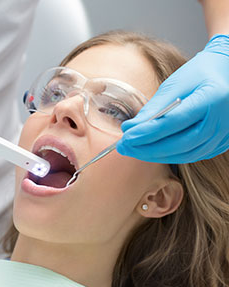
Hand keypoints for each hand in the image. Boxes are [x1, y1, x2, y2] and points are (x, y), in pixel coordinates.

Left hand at [117, 35, 228, 163]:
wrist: (227, 73)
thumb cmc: (200, 74)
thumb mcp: (175, 83)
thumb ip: (154, 107)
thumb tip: (130, 128)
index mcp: (211, 98)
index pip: (173, 122)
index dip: (147, 133)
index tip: (126, 137)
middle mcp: (221, 121)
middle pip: (179, 144)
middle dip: (147, 148)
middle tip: (124, 147)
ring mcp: (223, 135)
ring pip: (185, 154)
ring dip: (156, 155)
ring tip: (133, 149)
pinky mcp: (221, 143)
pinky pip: (192, 155)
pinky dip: (170, 155)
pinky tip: (152, 151)